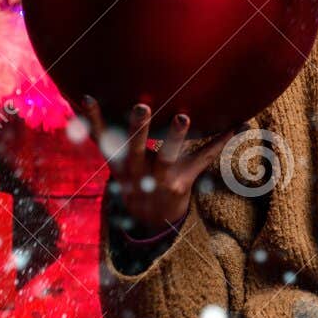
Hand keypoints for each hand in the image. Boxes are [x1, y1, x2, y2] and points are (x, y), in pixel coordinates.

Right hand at [77, 97, 237, 230]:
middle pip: (135, 148)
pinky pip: (203, 159)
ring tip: (183, 116)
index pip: (102, 138)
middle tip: (141, 106)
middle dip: (138, 128)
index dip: (93, 119)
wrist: (150, 220)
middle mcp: (137, 172)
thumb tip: (81, 98)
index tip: (89, 97)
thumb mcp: (114, 161)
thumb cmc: (134, 178)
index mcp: (119, 163)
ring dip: (176, 137)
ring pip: (167, 156)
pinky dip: (220, 142)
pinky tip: (236, 125)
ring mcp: (160, 178)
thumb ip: (100, 133)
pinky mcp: (183, 183)